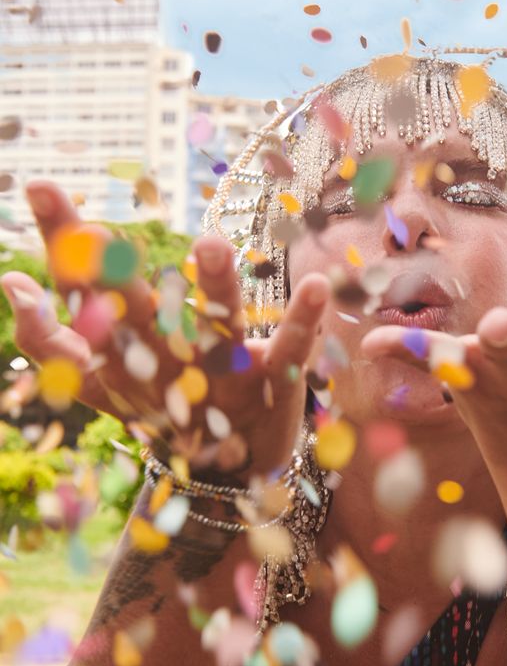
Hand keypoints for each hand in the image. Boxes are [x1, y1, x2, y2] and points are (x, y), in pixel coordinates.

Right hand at [1, 181, 329, 475]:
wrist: (224, 478)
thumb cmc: (158, 407)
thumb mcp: (100, 381)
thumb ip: (51, 338)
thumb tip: (12, 283)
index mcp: (123, 354)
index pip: (84, 295)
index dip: (63, 245)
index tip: (39, 187)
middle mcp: (167, 363)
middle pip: (140, 315)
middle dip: (118, 278)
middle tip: (98, 235)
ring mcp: (223, 375)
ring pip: (216, 327)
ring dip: (214, 288)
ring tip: (211, 244)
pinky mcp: (274, 384)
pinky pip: (290, 351)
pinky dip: (304, 322)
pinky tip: (317, 285)